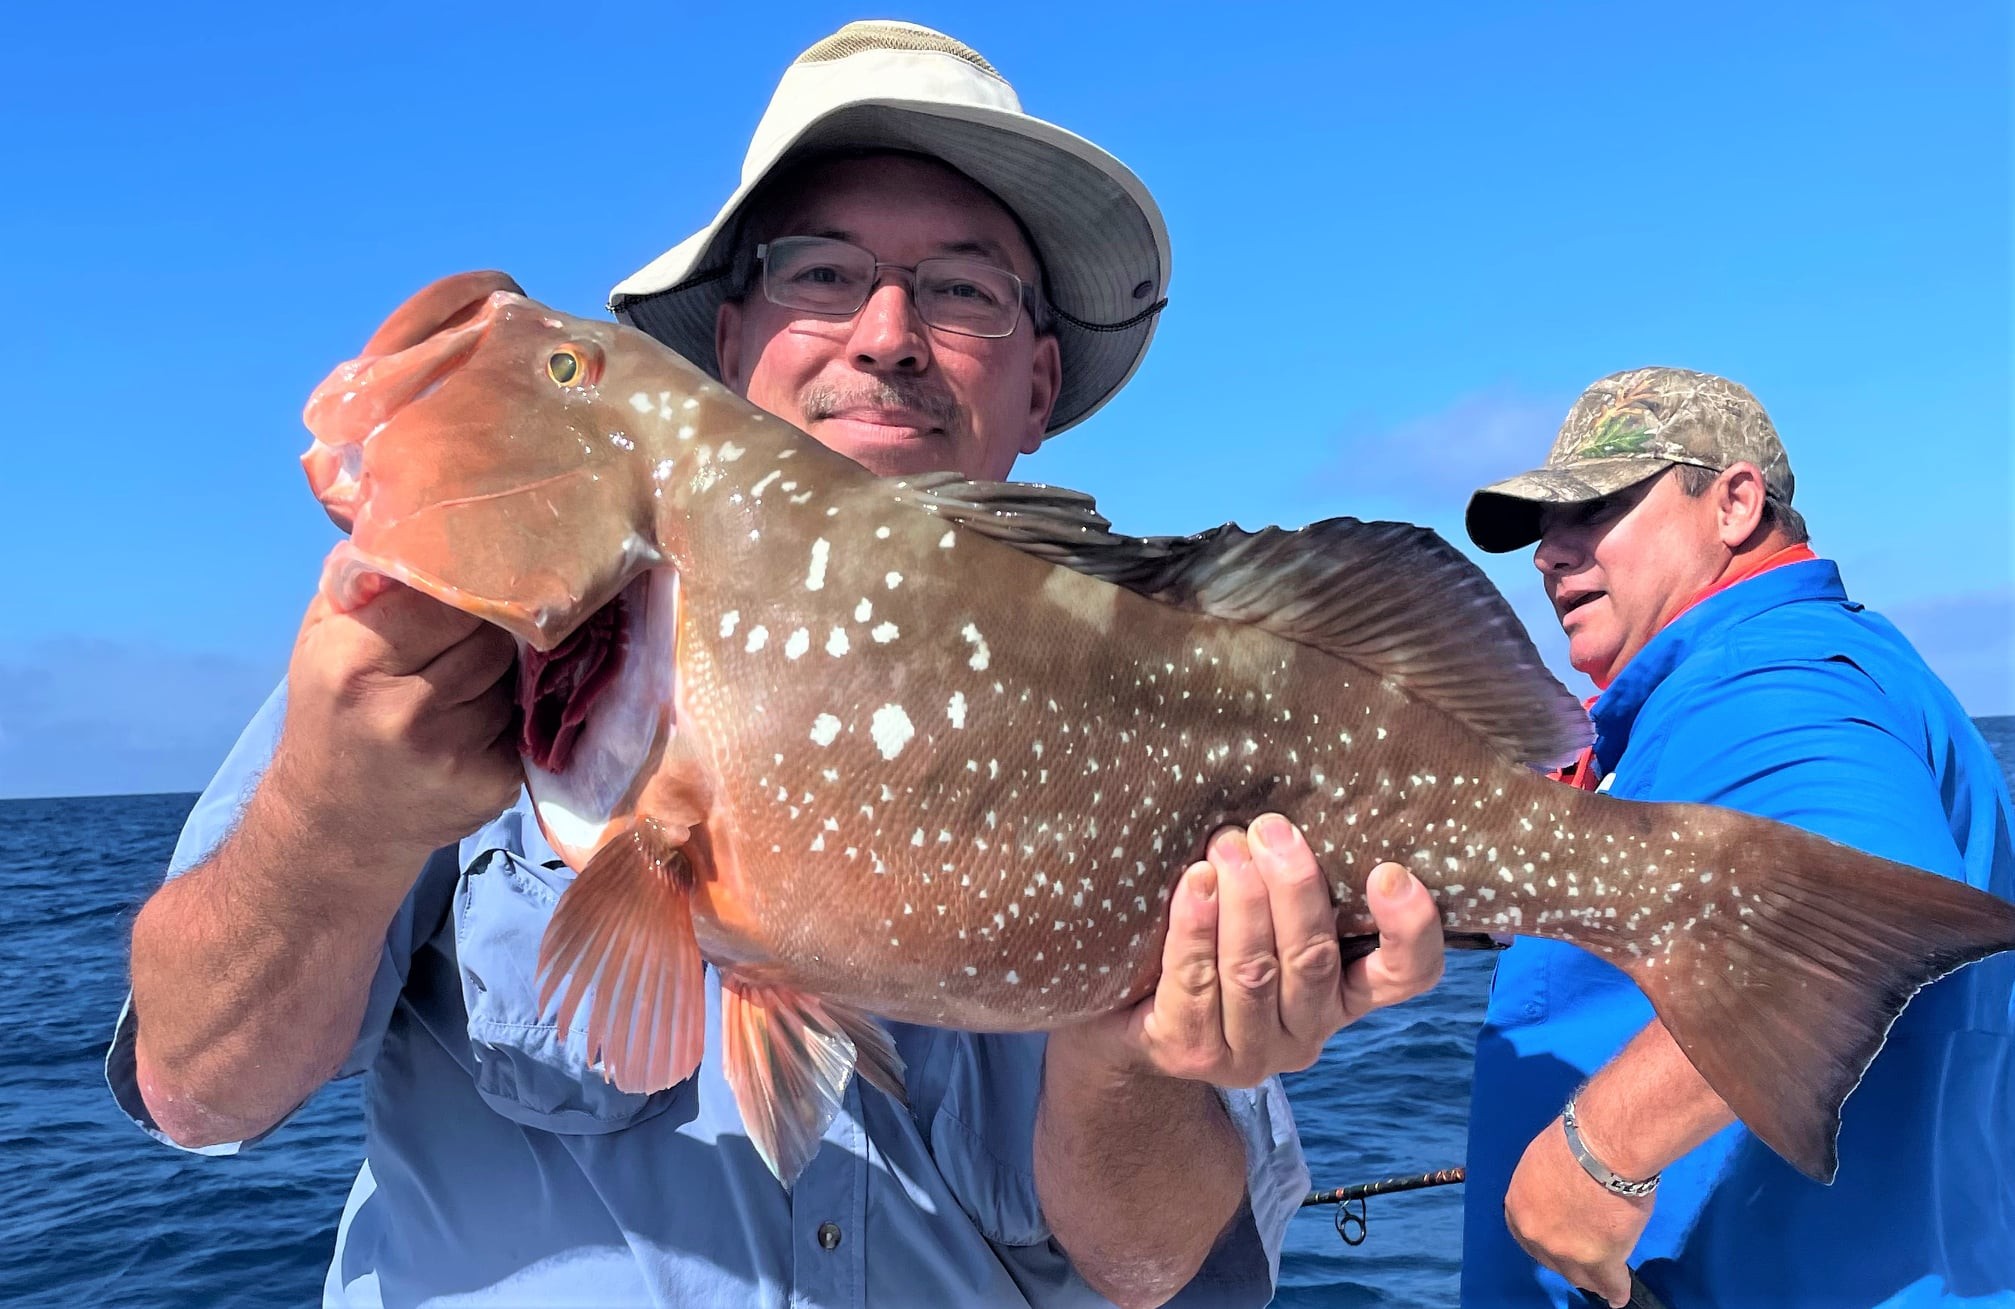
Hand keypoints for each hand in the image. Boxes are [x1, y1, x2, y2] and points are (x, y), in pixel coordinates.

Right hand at [269, 549, 522, 860]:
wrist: (335, 825)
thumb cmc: (332, 714)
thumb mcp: (322, 640)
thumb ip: (366, 583)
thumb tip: (417, 515)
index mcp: (354, 661)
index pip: (446, 595)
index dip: (470, 582)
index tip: (485, 570)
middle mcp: (404, 709)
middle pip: (492, 635)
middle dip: (496, 625)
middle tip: (486, 624)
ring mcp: (452, 753)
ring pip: (514, 677)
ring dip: (507, 671)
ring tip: (472, 679)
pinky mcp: (492, 785)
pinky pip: (528, 722)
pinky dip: (517, 714)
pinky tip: (484, 721)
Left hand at [1072, 812, 1444, 1086]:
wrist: (1130, 1012)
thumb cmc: (1215, 937)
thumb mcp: (1267, 911)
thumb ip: (1293, 879)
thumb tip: (1293, 802)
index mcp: (1344, 993)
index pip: (1406, 974)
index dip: (1410, 928)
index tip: (1390, 871)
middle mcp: (1306, 1032)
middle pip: (1314, 961)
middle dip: (1294, 888)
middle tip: (1269, 829)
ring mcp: (1249, 1052)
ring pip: (1254, 973)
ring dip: (1243, 903)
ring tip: (1227, 844)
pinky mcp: (1190, 1053)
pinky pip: (1195, 986)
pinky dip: (1195, 929)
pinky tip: (1194, 884)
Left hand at [1504, 1117, 1654, 1306]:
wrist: (1601, 1149)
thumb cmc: (1573, 1142)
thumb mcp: (1542, 1163)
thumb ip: (1546, 1187)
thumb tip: (1560, 1191)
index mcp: (1519, 1206)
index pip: (1527, 1236)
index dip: (1543, 1242)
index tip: (1554, 1245)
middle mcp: (1537, 1234)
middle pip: (1552, 1258)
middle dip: (1565, 1260)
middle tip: (1580, 1259)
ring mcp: (1567, 1251)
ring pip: (1579, 1274)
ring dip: (1590, 1277)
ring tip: (1599, 1282)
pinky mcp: (1600, 1260)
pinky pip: (1610, 1283)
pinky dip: (1616, 1290)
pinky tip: (1618, 1297)